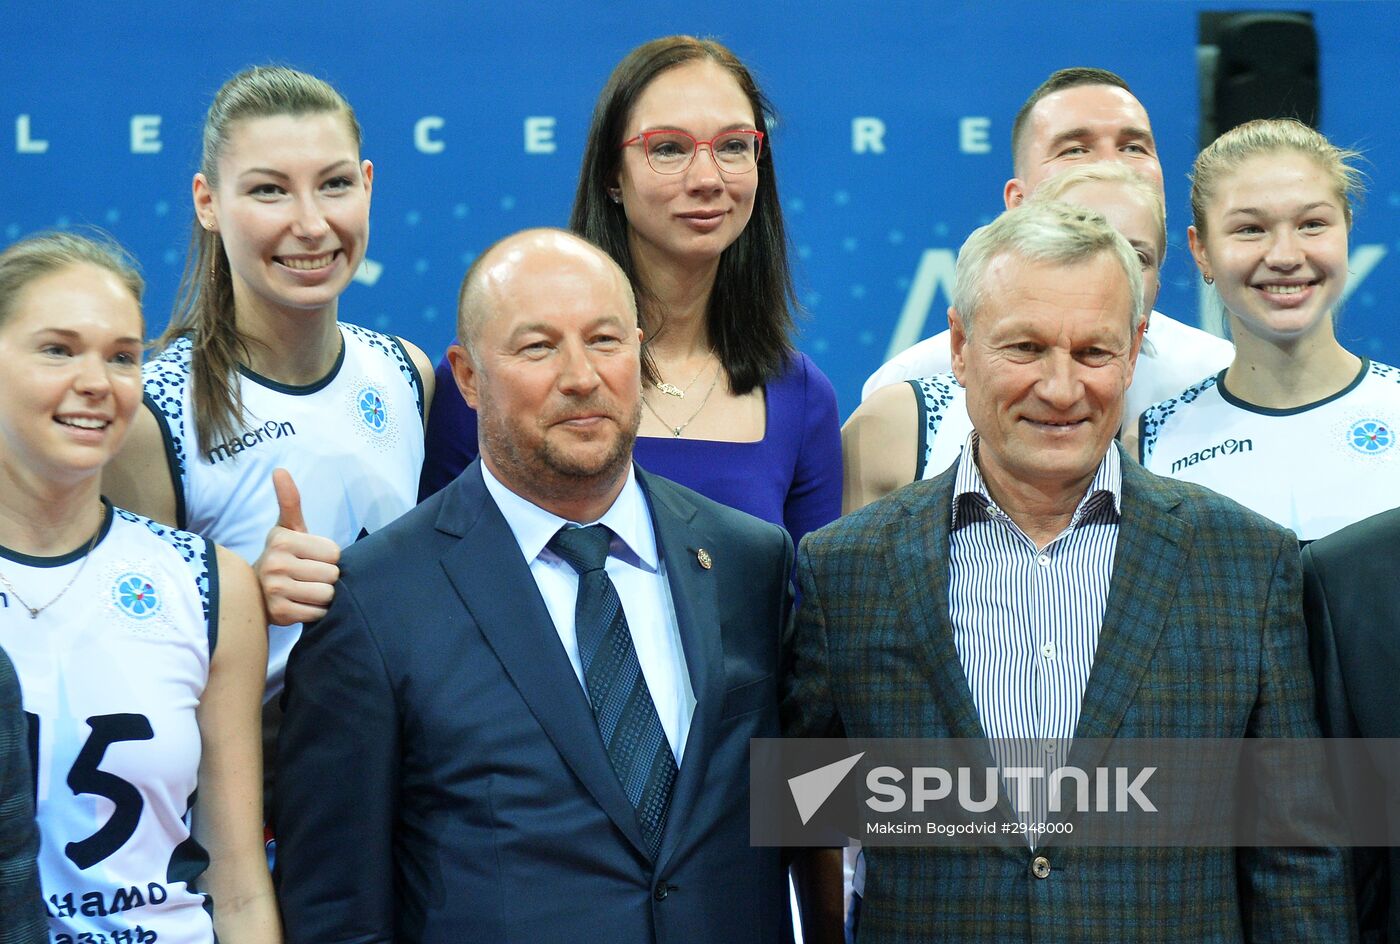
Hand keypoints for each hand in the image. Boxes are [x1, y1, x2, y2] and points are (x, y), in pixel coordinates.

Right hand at [254, 468, 340, 624]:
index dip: (328, 557)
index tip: (310, 558)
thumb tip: (279, 470)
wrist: (255, 593)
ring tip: (304, 590)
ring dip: (322, 596)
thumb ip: (290, 501)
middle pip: (332, 574)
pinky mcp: (280, 614)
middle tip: (307, 576)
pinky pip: (318, 614)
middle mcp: (275, 563)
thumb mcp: (287, 528)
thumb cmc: (283, 557)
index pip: (334, 552)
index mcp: (282, 540)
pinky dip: (315, 612)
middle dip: (326, 578)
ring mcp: (275, 590)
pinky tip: (300, 605)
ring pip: (327, 595)